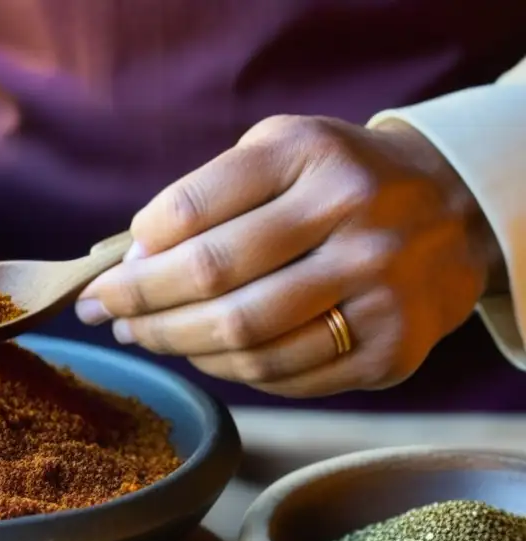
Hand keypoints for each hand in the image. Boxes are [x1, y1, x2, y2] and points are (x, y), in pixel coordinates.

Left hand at [77, 116, 504, 396]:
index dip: (136, 250)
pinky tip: (200, 354)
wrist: (453, 217)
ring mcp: (377, 289)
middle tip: (100, 312)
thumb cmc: (339, 183)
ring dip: (173, 343)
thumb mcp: (283, 151)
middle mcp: (353, 218)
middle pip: (211, 279)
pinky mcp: (387, 350)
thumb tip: (135, 259)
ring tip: (138, 335)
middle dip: (138, 303)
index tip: (108, 272)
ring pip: (243, 338)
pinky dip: (226, 370)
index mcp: (313, 156)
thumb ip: (209, 193)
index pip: (193, 210)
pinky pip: (281, 376)